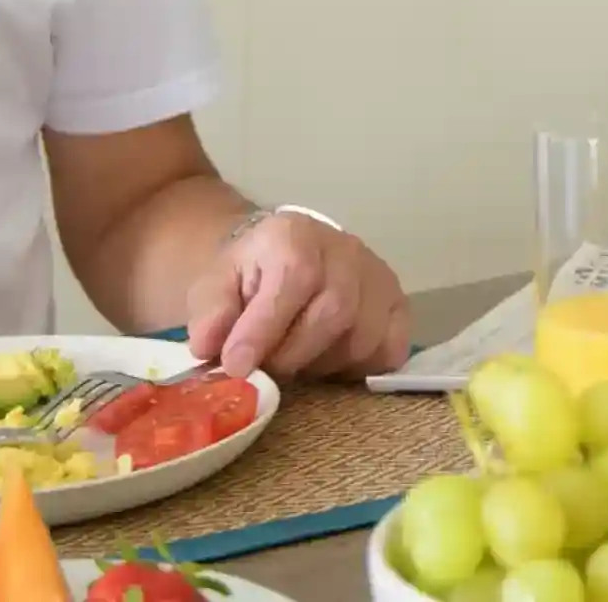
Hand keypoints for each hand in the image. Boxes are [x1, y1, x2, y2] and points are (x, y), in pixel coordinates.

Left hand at [184, 213, 409, 382]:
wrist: (282, 255)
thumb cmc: (249, 274)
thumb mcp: (215, 284)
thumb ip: (211, 313)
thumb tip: (209, 347)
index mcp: (296, 236)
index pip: (293, 279)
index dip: (266, 328)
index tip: (236, 366)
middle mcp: (346, 250)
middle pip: (335, 313)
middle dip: (293, 354)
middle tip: (265, 370)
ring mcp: (378, 276)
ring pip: (363, 337)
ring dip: (323, 363)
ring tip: (296, 360)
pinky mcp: (398, 303)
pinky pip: (389, 349)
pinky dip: (359, 366)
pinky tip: (330, 359)